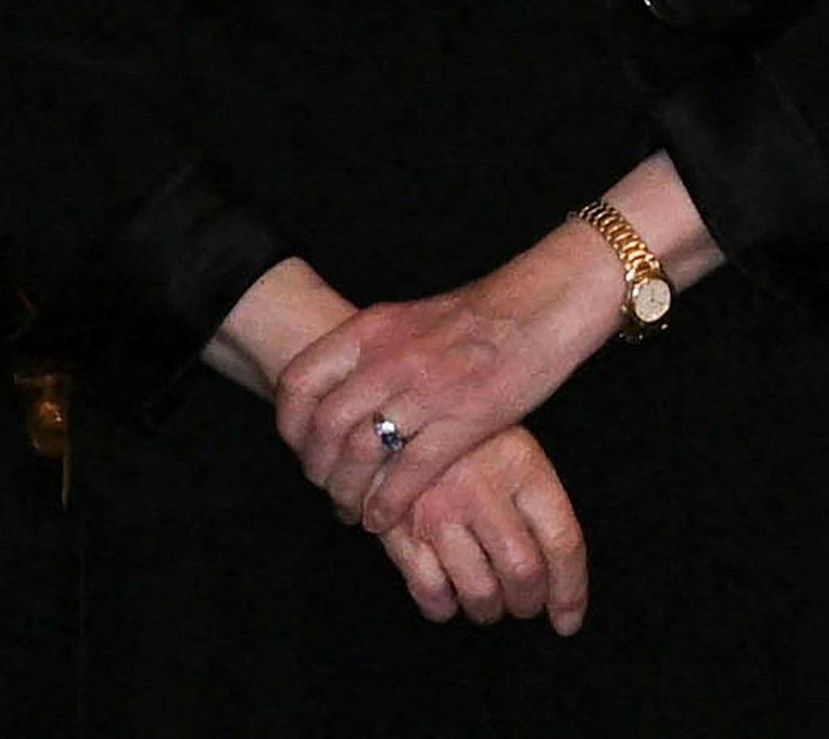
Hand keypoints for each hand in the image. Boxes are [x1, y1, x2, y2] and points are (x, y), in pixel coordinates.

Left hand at [273, 229, 625, 531]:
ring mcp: (425, 389)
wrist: (539, 307)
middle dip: (318, 467)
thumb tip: (341, 389)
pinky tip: (381, 520)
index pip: (300, 379)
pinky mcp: (462, 419)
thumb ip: (373, 352)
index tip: (299, 447)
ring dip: (348, 492)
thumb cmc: (477, 316)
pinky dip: (387, 503)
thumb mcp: (408, 319)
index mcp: (371, 329)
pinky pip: (408, 472)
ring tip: (350, 510)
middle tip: (324, 488)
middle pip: (326, 425)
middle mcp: (389, 358)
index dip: (290, 423)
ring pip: (361, 453)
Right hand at [371, 428, 589, 632]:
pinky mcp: (398, 528)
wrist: (390, 411)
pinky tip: (446, 594)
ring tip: (486, 599)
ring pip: (480, 592)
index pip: (563, 541)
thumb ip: (536, 504)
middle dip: (526, 603)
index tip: (568, 619)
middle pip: (523, 573)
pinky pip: (430, 591)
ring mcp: (438, 511)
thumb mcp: (511, 448)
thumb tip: (557, 579)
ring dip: (487, 609)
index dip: (570, 591)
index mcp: (521, 465)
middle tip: (521, 603)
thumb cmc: (462, 435)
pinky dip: (442, 606)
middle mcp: (483, 490)